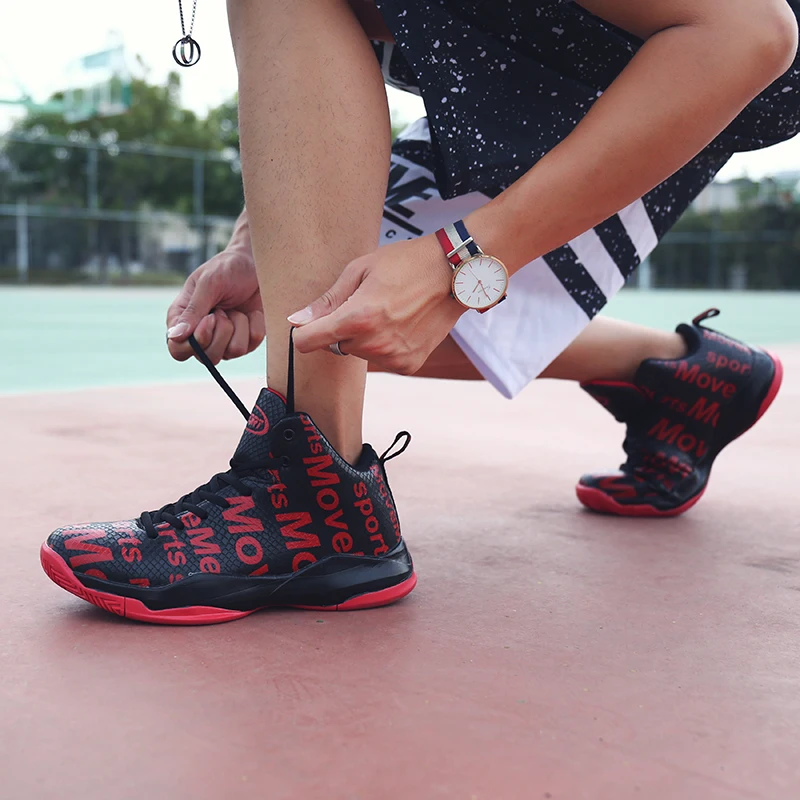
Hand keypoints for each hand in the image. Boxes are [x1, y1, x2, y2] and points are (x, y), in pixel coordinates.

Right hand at [166, 248, 264, 364]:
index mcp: (183, 320)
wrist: (257, 265)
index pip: (178, 351)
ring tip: (236, 309)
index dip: (195, 343)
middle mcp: (201, 335)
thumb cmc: (227, 268)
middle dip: (221, 332)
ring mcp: (224, 341)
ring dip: (238, 326)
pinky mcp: (246, 341)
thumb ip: (193, 310)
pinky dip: (253, 324)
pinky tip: (250, 312)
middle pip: (207, 357)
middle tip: (223, 310)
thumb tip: (175, 336)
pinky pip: (251, 345)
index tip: (209, 319)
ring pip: (232, 353)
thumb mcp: (208, 283)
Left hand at [289, 235, 464, 374]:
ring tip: (388, 311)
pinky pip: (381, 360)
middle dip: (342, 328)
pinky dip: (385, 345)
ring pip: (359, 353)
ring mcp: (393, 357)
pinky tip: (401, 324)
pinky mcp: (408, 365)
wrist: (453, 275)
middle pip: (335, 346)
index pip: (307, 342)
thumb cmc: (406, 264)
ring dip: (364, 337)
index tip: (311, 323)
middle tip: (367, 303)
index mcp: (357, 318)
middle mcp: (374, 343)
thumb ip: (327, 301)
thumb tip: (296, 321)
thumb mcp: (360, 270)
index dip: (305, 331)